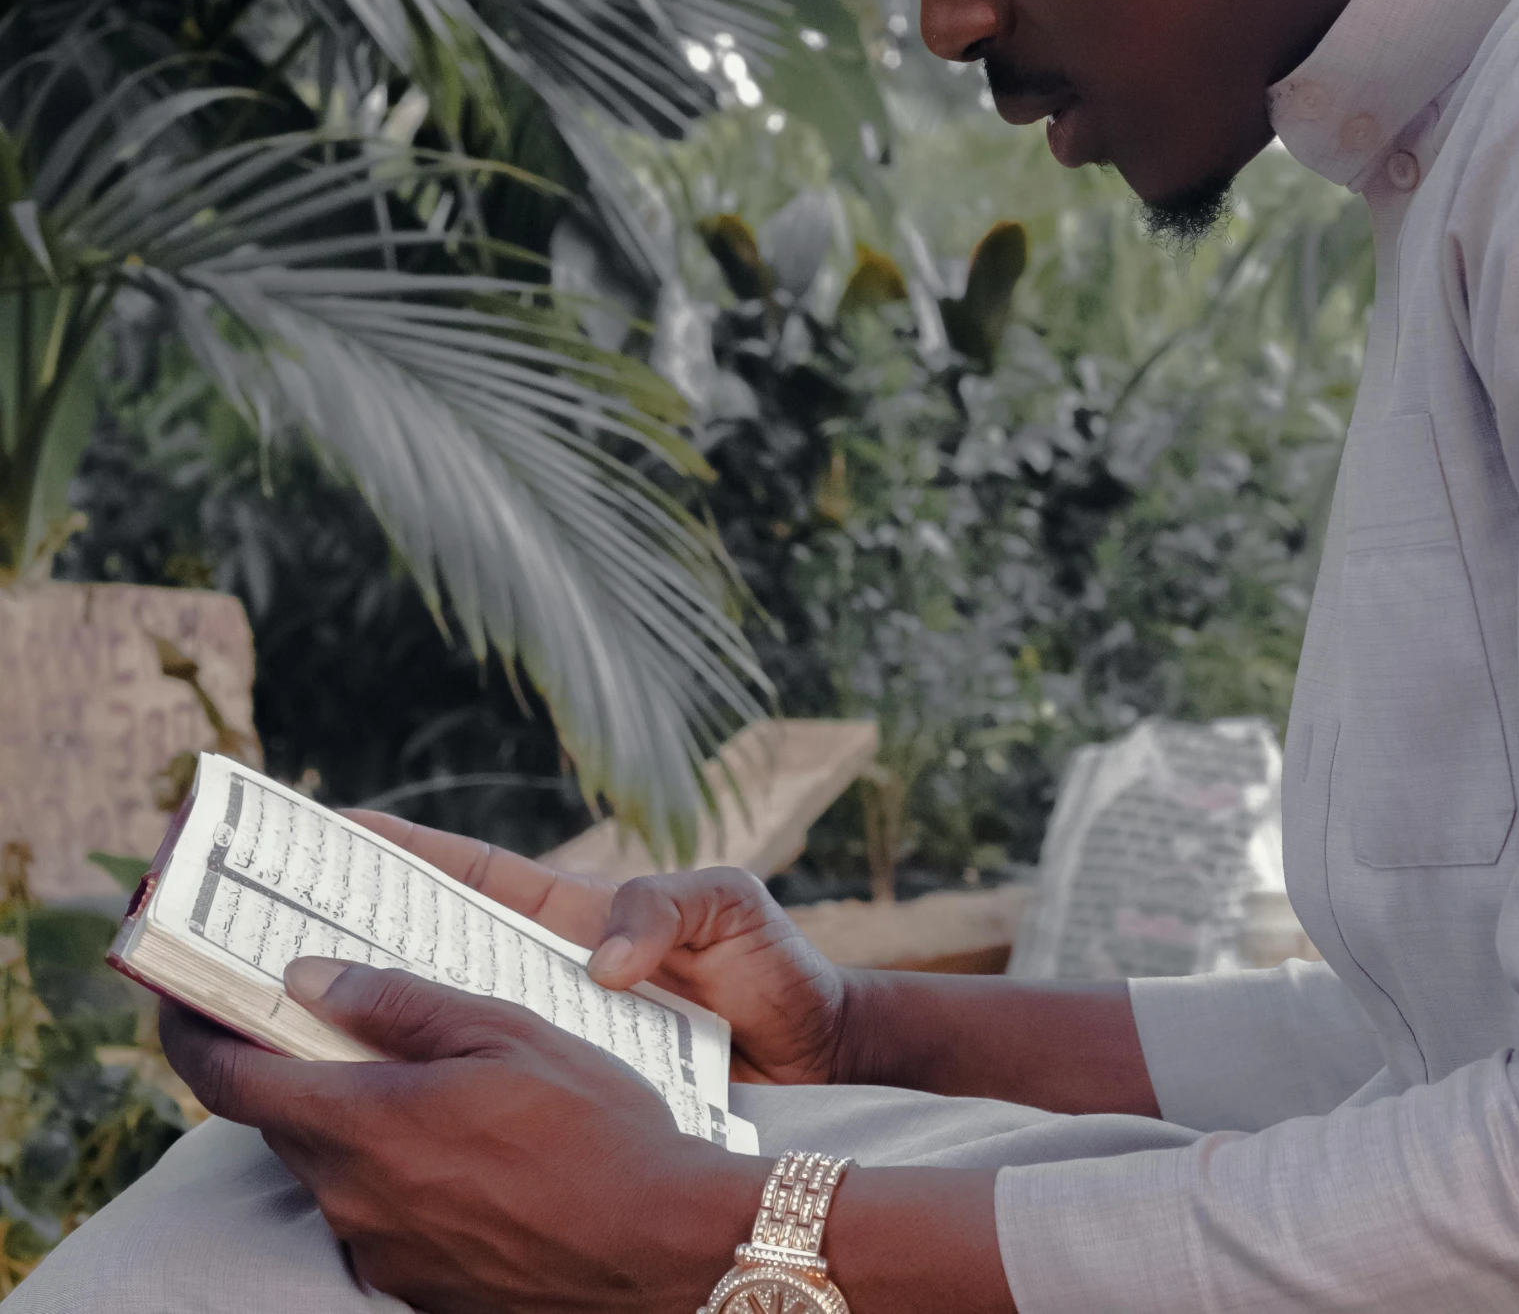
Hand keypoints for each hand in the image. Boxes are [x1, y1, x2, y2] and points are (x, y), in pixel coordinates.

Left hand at [160, 960, 764, 1313]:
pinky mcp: (418, 1287)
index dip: (192, 1036)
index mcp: (365, 1124)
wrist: (662, 1247)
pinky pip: (377, 1215)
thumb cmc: (593, 1125)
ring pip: (332, 1170)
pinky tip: (458, 1147)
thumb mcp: (503, 1029)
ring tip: (417, 1080)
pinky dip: (391, 1171)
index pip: (230, 1082)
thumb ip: (398, 1003)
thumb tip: (309, 981)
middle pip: (281, 1124)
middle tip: (320, 1017)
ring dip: (349, 1122)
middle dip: (287, 1069)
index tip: (179, 1001)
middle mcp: (354, 1199)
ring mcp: (384, 1252)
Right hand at [341, 811, 848, 1085]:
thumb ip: (666, 909)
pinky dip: (453, 1092)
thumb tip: (604, 962)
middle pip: (440, 943)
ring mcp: (560, 1025)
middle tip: (279, 931)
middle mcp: (554, 964)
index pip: (471, 871)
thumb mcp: (729, 907)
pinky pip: (501, 1084)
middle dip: (364, 931)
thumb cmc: (773, 962)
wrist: (819, 1049)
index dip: (402, 848)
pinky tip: (401, 1113)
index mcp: (575, 910)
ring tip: (305, 1023)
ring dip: (391, 1016)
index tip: (330, 826)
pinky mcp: (577, 1085)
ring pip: (456, 1019)